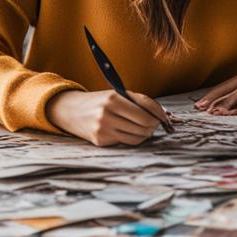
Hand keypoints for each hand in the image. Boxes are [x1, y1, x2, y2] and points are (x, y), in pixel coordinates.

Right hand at [47, 89, 171, 146]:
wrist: (71, 110)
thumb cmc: (100, 101)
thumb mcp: (118, 94)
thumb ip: (140, 102)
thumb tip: (164, 115)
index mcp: (113, 99)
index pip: (145, 111)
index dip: (159, 116)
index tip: (165, 118)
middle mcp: (106, 115)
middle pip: (144, 126)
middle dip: (153, 125)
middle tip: (154, 123)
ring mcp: (103, 130)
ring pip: (137, 137)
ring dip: (145, 133)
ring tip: (144, 127)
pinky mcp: (101, 141)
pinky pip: (126, 142)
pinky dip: (133, 138)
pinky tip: (130, 131)